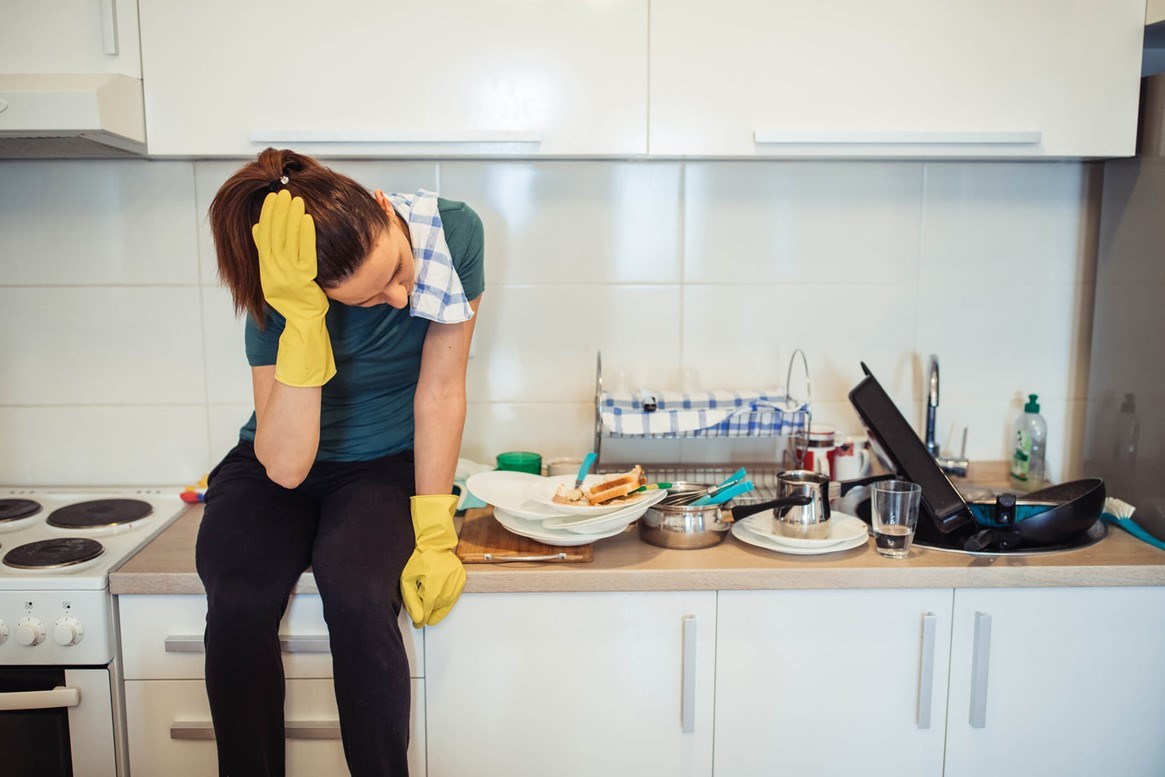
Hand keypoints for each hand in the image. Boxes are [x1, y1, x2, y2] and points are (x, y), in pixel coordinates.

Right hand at [252, 189, 335, 386]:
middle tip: (282, 192)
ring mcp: (287, 277)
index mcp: (265, 270)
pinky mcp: (303, 281)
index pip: (263, 237)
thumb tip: (257, 229)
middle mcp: (272, 273)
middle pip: (273, 236)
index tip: (271, 199)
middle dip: (277, 212)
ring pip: (287, 242)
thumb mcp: (276, 277)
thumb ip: (268, 256)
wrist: (303, 326)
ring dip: (290, 219)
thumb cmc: (295, 300)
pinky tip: (307, 220)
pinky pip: (304, 253)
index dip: (267, 217)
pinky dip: (304, 236)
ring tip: (294, 200)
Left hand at [400, 494, 465, 627]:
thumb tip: (418, 620)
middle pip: (438, 608)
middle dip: (429, 612)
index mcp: (433, 583)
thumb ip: (412, 601)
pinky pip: (455, 595)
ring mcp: (457, 580)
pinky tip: (439, 597)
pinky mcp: (461, 578)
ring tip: (429, 603)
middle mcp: (447, 583)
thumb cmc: (418, 559)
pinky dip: (447, 600)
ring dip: (438, 608)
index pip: (428, 610)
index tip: (417, 623)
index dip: (421, 619)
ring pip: (448, 603)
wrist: (433, 543)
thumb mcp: (407, 581)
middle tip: (421, 610)